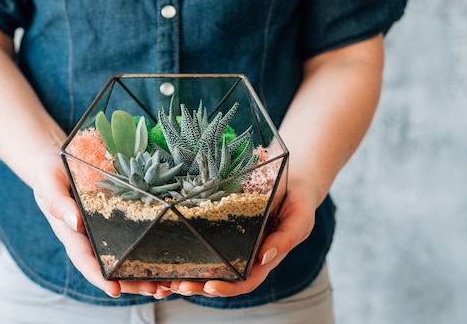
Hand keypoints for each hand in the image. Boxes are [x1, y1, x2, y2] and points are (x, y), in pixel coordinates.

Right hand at [31, 150, 172, 298]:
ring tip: (167, 282)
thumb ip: (58, 203)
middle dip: (130, 281)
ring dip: (143, 271)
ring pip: (123, 257)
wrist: (55, 163)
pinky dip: (148, 248)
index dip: (98, 276)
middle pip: (109, 267)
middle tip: (153, 289)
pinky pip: (131, 236)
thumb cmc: (49, 175)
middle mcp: (89, 237)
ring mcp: (103, 230)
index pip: (84, 260)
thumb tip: (75, 222)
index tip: (113, 289)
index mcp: (71, 234)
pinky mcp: (116, 218)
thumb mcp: (50, 185)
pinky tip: (167, 255)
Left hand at [169, 178, 316, 297]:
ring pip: (209, 264)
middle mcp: (247, 254)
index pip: (245, 280)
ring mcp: (234, 242)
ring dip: (189, 274)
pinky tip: (168, 254)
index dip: (228, 287)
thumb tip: (265, 256)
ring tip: (166, 279)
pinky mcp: (222, 226)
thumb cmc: (299, 199)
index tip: (209, 286)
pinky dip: (187, 251)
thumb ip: (287, 237)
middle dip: (199, 285)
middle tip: (177, 285)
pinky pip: (204, 242)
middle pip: (221, 278)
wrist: (293, 178)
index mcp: (265, 257)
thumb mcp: (300, 216)